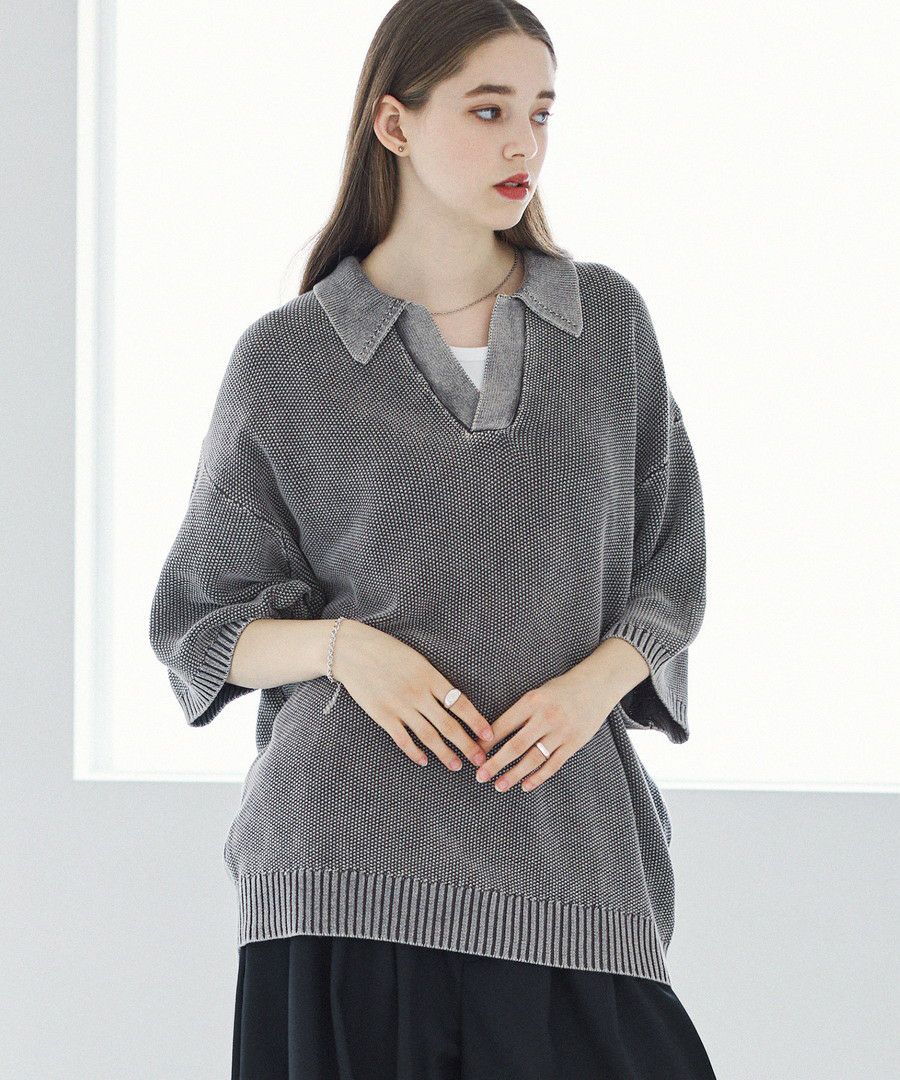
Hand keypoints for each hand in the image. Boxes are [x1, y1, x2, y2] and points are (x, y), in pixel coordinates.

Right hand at [332, 619, 494, 771]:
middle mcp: (418, 693)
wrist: (353, 651)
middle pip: (448, 725)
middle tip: (480, 759)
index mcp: (430, 677)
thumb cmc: (387, 651)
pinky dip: (415, 752)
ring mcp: (400, 706)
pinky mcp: (383, 715)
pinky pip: (403, 739)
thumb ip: (434, 680)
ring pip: (428, 736)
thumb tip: (453, 700)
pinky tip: (425, 761)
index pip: (460, 704)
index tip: (489, 735)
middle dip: (467, 744)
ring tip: (457, 766)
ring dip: (445, 753)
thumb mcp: (417, 659)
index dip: (476, 721)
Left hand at [471, 668, 613, 793]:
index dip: (486, 742)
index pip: (503, 725)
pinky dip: (538, 777)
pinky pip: (553, 764)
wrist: (597, 685)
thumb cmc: (561, 690)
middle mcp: (545, 717)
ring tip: (499, 785)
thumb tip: (493, 735)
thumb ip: (520, 713)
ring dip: (514, 775)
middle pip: (515, 746)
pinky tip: (525, 785)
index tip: (474, 754)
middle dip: (495, 763)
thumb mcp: (537, 693)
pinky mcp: (574, 743)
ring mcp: (561, 732)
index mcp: (532, 701)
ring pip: (533, 759)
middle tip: (480, 777)